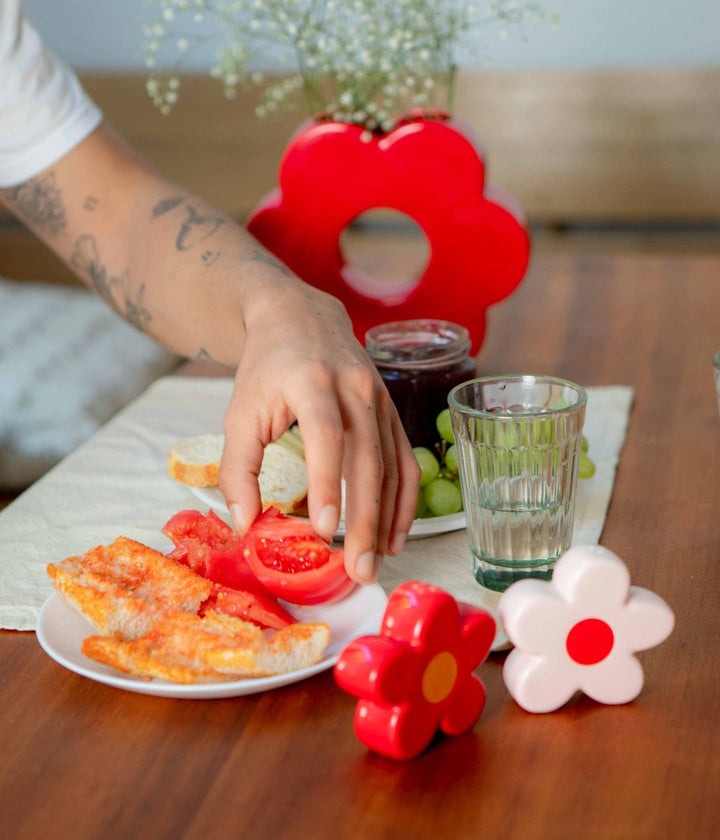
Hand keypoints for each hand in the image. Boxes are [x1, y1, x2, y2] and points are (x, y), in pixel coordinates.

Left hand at [217, 282, 419, 584]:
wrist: (302, 319)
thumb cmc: (266, 369)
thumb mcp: (239, 412)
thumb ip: (237, 468)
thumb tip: (246, 524)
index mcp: (312, 382)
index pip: (326, 435)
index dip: (327, 482)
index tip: (324, 528)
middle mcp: (356, 388)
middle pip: (368, 459)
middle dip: (365, 519)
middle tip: (360, 568)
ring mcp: (381, 399)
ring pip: (393, 466)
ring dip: (387, 519)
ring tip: (377, 562)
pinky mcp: (392, 412)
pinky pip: (406, 461)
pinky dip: (404, 501)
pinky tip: (395, 534)